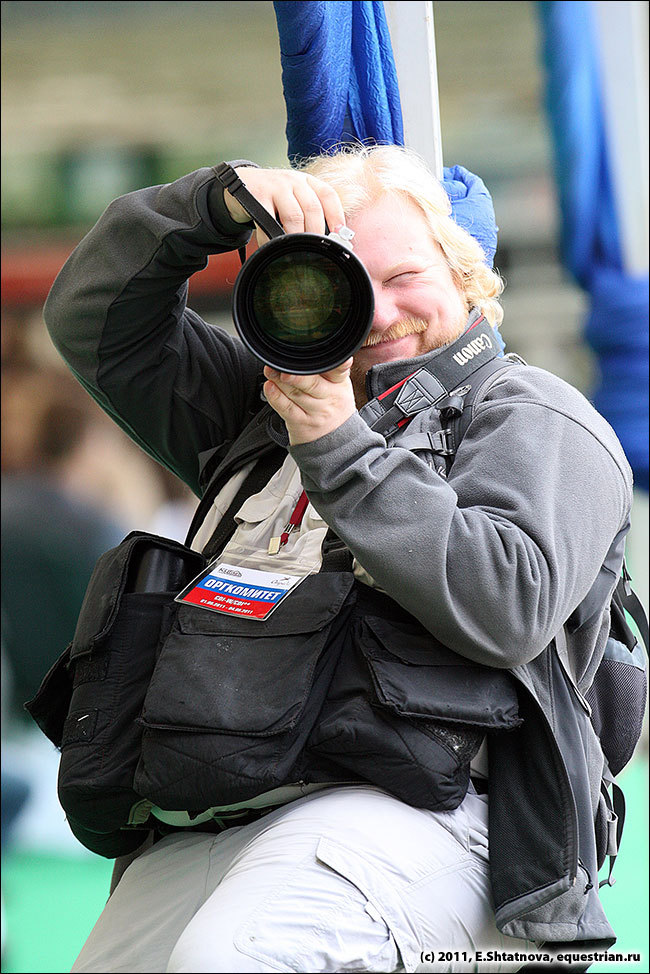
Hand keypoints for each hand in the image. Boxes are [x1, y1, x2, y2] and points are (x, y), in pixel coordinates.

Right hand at [223, 167, 345, 245]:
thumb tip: (327, 240)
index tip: (339, 235)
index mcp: (306, 181)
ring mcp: (275, 187)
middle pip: (312, 208)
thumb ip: (308, 211)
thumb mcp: (293, 195)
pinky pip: (268, 222)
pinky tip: (273, 245)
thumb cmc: (273, 195)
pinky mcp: (257, 196)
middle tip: (315, 249)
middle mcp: (293, 180)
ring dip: (297, 236)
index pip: (328, 195)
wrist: (241, 181)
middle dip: (316, 232)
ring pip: (293, 216)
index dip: (336, 215)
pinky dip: (271, 238)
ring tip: (296, 249)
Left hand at [263, 360, 355, 445]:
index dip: (334, 364)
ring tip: (270, 371)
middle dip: (296, 375)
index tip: (319, 356)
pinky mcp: (300, 423)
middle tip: (282, 367)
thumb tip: (307, 347)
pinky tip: (269, 387)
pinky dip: (275, 397)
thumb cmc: (332, 405)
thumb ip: (327, 368)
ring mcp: (315, 412)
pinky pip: (286, 409)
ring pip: (295, 394)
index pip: (339, 370)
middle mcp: (329, 398)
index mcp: (340, 384)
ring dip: (279, 382)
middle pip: (312, 384)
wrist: (335, 440)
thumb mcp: (338, 385)